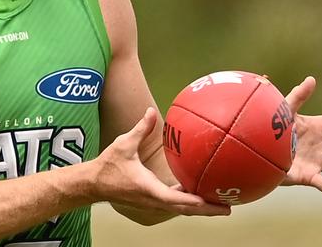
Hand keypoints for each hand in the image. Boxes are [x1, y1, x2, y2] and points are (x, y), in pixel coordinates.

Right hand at [93, 107, 229, 216]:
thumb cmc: (108, 166)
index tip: (212, 201)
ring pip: (181, 209)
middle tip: (227, 207)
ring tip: (219, 203)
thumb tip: (152, 111)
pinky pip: (174, 204)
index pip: (176, 199)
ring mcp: (153, 202)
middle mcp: (153, 199)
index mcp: (149, 188)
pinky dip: (189, 202)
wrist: (93, 184)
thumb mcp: (124, 144)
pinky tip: (197, 193)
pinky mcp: (151, 200)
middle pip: (186, 210)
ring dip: (200, 208)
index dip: (195, 201)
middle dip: (207, 210)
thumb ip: (140, 128)